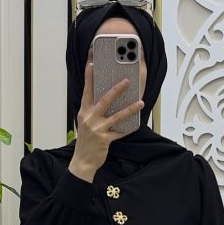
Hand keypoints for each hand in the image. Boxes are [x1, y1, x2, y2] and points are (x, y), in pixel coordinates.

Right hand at [68, 62, 144, 181]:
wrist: (82, 160)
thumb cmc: (86, 141)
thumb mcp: (85, 123)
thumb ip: (93, 111)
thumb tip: (106, 101)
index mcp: (84, 112)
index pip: (86, 91)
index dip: (89, 77)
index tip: (92, 63)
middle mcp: (90, 118)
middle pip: (104, 100)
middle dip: (116, 89)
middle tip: (127, 80)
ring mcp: (97, 129)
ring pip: (116, 116)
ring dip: (130, 109)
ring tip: (140, 103)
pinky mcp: (105, 139)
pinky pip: (120, 132)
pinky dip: (128, 128)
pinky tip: (137, 124)